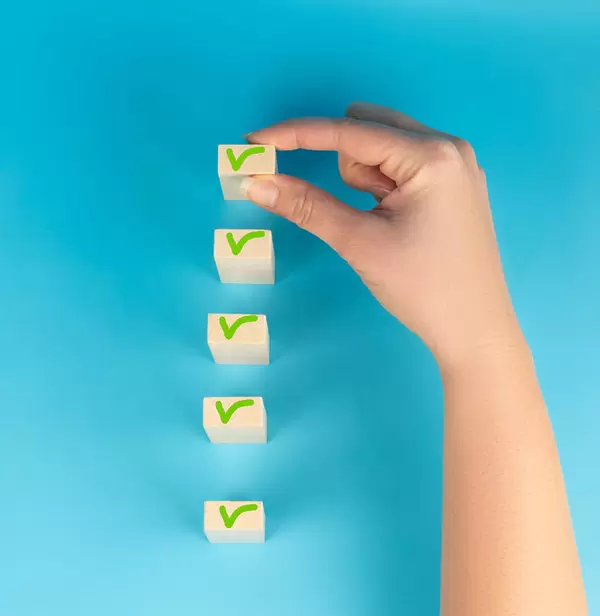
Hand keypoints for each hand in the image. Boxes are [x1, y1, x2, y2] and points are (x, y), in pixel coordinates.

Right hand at [243, 103, 523, 372]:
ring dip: (365, 180)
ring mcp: (456, 165)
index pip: (349, 131)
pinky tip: (398, 224)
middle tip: (359, 215)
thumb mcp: (360, 244)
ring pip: (383, 149)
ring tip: (385, 227)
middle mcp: (449, 146)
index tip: (256, 139)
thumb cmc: (423, 289)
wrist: (474, 331)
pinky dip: (384, 188)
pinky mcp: (454, 185)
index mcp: (432, 155)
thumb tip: (257, 183)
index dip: (298, 134)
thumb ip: (307, 207)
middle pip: (368, 128)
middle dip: (346, 166)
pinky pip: (403, 167)